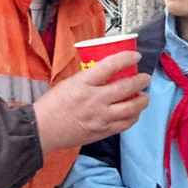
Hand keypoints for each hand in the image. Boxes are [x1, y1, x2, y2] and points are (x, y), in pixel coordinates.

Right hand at [34, 51, 149, 153]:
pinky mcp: (102, 131)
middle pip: (125, 87)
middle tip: (145, 78)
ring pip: (130, 108)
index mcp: (84, 83)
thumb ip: (88, 78)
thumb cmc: (52, 105)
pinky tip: (134, 113)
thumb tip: (105, 72)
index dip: (126, 58)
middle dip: (140, 81)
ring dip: (141, 101)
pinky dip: (133, 117)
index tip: (135, 56)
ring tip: (144, 97)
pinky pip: (125, 124)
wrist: (42, 128)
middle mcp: (95, 99)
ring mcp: (100, 117)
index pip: (110, 66)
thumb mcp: (69, 82)